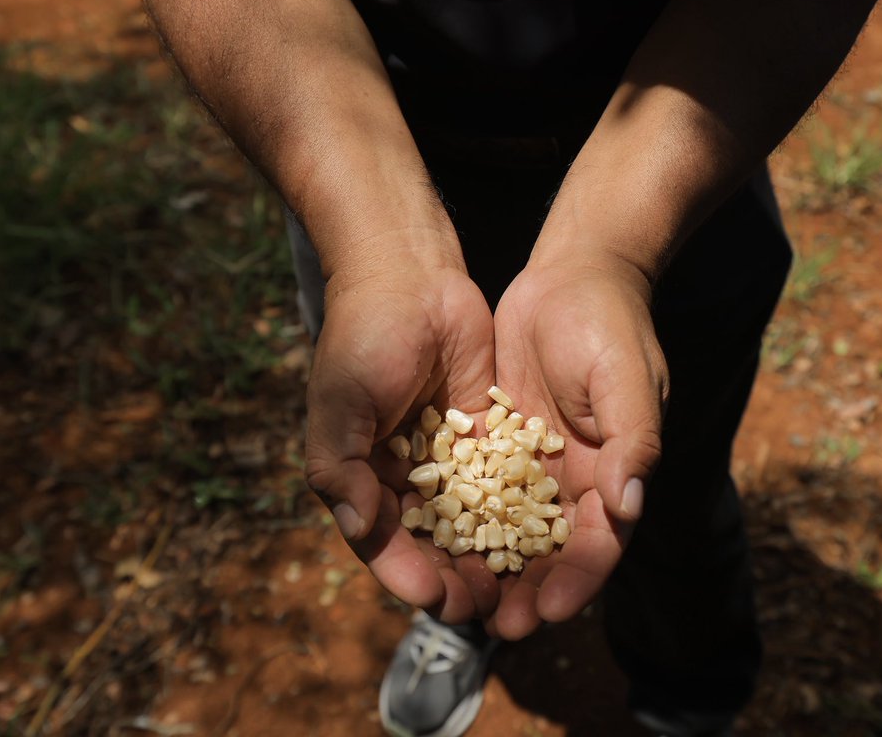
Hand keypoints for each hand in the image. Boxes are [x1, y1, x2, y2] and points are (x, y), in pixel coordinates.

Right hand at [304, 256, 500, 623]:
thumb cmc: (363, 339)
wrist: (409, 276)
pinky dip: (517, 513)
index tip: (441, 598)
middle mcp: (403, 477)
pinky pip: (502, 483)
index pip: (386, 544)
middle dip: (458, 578)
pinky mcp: (485, 435)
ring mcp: (447, 459)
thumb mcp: (339, 405)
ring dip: (490, 557)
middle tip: (490, 606)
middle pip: (432, 545)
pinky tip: (543, 536)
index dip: (411, 575)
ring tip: (518, 584)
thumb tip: (361, 532)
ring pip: (472, 523)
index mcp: (361, 478)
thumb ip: (343, 472)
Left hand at [487, 254, 668, 638]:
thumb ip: (631, 442)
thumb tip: (627, 506)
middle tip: (493, 625)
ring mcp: (533, 461)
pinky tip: (430, 543)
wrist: (572, 275)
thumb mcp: (628, 380)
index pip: (599, 541)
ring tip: (456, 601)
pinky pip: (476, 487)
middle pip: (550, 549)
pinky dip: (459, 517)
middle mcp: (574, 478)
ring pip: (508, 528)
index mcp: (614, 472)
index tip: (545, 613)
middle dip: (525, 589)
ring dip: (487, 566)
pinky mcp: (498, 440)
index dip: (575, 581)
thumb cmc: (610, 325)